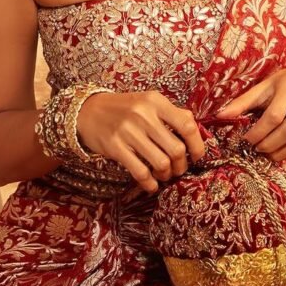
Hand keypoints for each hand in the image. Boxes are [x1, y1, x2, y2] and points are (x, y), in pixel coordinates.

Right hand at [77, 90, 205, 193]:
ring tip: (163, 174)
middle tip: (178, 169)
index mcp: (155, 101)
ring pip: (161, 163)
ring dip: (166, 175)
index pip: (187, 125)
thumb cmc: (125, 108)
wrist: (88, 110)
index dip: (197, 145)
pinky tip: (151, 184)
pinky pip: (140, 172)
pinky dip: (149, 183)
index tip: (196, 156)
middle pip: (176, 149)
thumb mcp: (148, 102)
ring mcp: (128, 131)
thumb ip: (171, 114)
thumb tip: (196, 131)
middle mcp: (143, 114)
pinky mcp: (115, 147)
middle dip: (181, 165)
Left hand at [213, 63, 285, 161]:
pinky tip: (277, 153)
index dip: (258, 131)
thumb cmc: (285, 82)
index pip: (273, 116)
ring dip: (278, 152)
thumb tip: (220, 116)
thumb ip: (243, 102)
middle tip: (254, 148)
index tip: (246, 139)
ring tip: (264, 153)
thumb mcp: (264, 86)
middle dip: (267, 144)